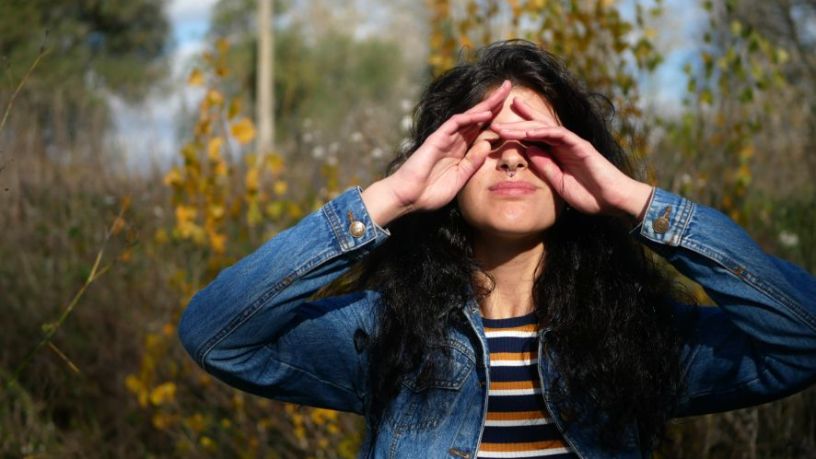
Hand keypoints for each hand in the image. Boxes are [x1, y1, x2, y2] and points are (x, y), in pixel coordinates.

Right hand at [363, 80, 511, 225]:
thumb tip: (488, 144)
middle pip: (477, 117)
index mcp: (461, 151)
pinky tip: (486, 114)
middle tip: (510, 86)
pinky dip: (471, 117)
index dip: (496, 117)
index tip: (514, 110)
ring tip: (503, 92)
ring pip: (469, 116)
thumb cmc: (430, 193)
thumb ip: (473, 163)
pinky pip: (456, 123)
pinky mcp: (437, 138)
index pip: (481, 129)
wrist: (408, 198)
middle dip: (494, 102)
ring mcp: (445, 138)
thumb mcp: (459, 179)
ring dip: (486, 104)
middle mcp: (455, 140)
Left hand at [491, 97, 652, 218]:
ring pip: (544, 128)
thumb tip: (528, 151)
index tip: (499, 129)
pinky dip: (543, 131)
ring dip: (523, 125)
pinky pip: (559, 135)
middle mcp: (564, 144)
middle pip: (537, 126)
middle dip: (517, 120)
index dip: (517, 131)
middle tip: (495, 115)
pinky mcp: (581, 146)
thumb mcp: (559, 182)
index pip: (535, 137)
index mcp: (558, 153)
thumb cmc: (590, 195)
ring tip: (503, 124)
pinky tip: (527, 130)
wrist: (614, 201)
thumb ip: (545, 166)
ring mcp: (573, 143)